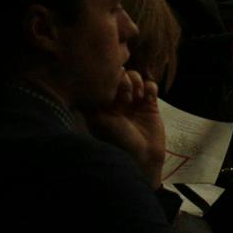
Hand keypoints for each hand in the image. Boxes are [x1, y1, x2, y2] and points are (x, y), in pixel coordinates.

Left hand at [88, 70, 166, 184]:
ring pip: (136, 77)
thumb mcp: (99, 121)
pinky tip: (148, 98)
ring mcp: (134, 102)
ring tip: (138, 97)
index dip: (109, 79)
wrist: (142, 156)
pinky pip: (151, 86)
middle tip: (127, 97)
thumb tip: (82, 84)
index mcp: (103, 103)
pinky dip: (150, 87)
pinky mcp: (150, 105)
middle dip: (124, 81)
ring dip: (137, 82)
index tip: (112, 91)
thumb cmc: (118, 140)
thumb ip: (90, 103)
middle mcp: (118, 100)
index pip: (104, 80)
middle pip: (121, 75)